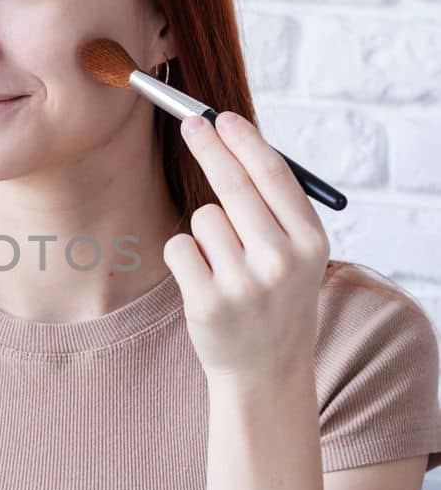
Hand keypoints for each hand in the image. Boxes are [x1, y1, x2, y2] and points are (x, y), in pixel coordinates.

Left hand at [163, 110, 330, 379]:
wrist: (266, 371)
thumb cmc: (277, 300)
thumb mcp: (298, 254)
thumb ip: (276, 206)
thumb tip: (236, 139)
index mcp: (311, 243)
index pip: (273, 176)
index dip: (244, 141)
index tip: (221, 117)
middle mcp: (281, 261)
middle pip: (233, 184)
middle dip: (209, 147)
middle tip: (191, 124)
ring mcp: (244, 284)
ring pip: (203, 217)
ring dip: (204, 231)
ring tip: (224, 264)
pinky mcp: (208, 302)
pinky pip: (179, 247)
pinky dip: (184, 256)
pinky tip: (204, 280)